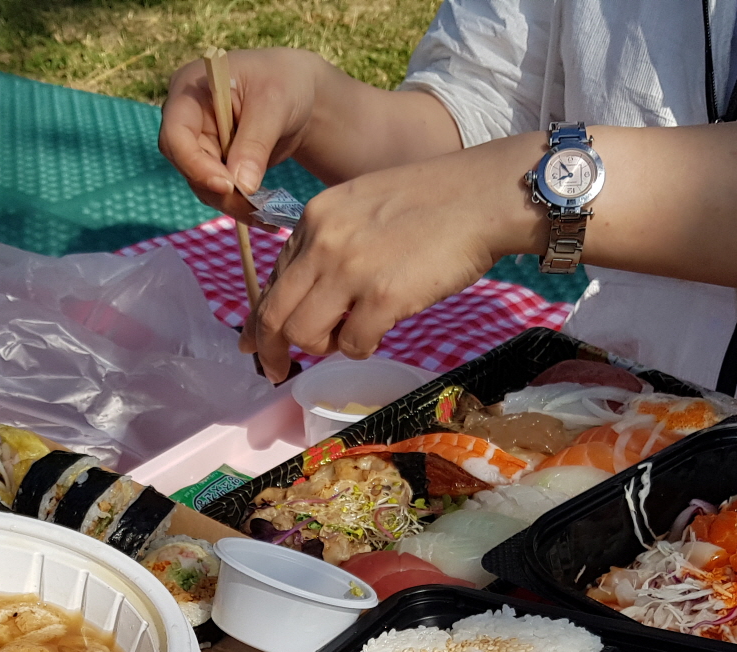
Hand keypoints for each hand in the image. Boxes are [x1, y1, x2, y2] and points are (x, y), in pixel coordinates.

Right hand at [159, 49, 323, 223]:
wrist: (299, 93)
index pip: (175, 134)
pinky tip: (266, 214)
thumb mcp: (274, 104)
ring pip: (202, 185)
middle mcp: (187, 120)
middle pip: (187, 165)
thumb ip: (255, 143)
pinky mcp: (215, 165)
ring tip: (266, 214)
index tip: (227, 185)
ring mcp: (199, 144)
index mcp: (190, 90)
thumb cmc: (284, 82)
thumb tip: (240, 187)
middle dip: (219, 190)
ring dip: (232, 204)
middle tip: (254, 207)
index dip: (194, 164)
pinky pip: (220, 192)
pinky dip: (241, 205)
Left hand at [244, 135, 544, 380]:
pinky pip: (353, 345)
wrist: (481, 196)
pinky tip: (380, 334)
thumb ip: (331, 245)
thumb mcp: (362, 207)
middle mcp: (323, 242)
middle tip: (278, 371)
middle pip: (276, 313)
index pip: (274, 279)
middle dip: (271, 349)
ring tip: (349, 338)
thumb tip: (312, 297)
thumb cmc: (432, 203)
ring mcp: (351, 270)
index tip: (255, 343)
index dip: (261, 317)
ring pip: (305, 334)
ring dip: (323, 347)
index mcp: (315, 218)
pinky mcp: (383, 297)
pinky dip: (362, 349)